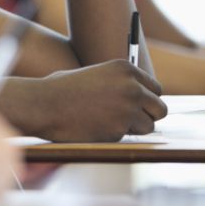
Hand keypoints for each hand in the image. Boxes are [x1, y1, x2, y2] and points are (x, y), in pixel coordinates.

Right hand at [20, 59, 166, 141]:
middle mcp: (132, 87)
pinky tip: (96, 127)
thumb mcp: (97, 74)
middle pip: (160, 108)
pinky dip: (115, 135)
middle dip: (148, 116)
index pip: (156, 88)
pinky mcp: (119, 129)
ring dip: (134, 128)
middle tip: (132, 120)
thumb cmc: (63, 88)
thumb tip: (140, 97)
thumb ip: (120, 82)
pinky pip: (127, 136)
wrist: (44, 104)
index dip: (147, 99)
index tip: (139, 106)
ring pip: (148, 126)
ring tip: (109, 124)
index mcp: (126, 69)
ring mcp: (128, 108)